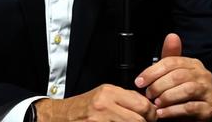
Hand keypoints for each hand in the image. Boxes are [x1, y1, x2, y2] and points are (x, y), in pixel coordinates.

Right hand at [35, 84, 156, 121]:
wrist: (60, 117)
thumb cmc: (82, 107)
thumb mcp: (103, 95)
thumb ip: (125, 98)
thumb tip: (146, 105)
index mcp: (108, 92)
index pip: (142, 104)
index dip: (151, 114)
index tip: (151, 117)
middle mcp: (104, 105)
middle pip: (139, 120)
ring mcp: (99, 120)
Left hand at [134, 33, 211, 120]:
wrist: (195, 114)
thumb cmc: (181, 92)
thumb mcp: (173, 73)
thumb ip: (169, 57)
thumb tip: (171, 36)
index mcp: (193, 64)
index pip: (171, 62)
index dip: (152, 72)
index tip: (139, 81)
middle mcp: (203, 75)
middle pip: (178, 76)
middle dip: (158, 86)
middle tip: (148, 94)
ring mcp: (208, 91)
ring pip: (186, 90)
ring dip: (167, 97)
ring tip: (156, 103)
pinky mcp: (209, 108)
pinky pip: (190, 107)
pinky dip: (173, 111)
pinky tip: (162, 113)